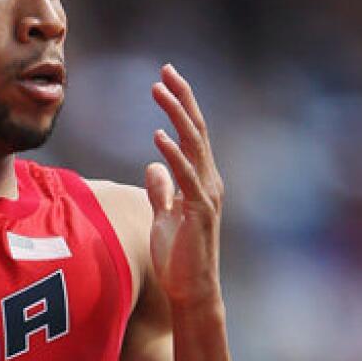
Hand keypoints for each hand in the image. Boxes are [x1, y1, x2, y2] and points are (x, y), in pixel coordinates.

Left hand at [146, 64, 224, 307]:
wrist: (191, 290)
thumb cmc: (178, 257)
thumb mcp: (164, 216)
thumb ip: (161, 191)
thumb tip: (153, 168)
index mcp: (200, 179)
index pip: (192, 133)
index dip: (180, 104)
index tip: (165, 78)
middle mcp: (208, 181)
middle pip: (196, 130)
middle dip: (181, 98)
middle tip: (165, 70)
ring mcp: (206, 195)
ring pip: (193, 145)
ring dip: (176, 115)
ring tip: (158, 90)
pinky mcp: (199, 211)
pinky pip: (186, 177)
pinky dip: (174, 155)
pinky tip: (158, 137)